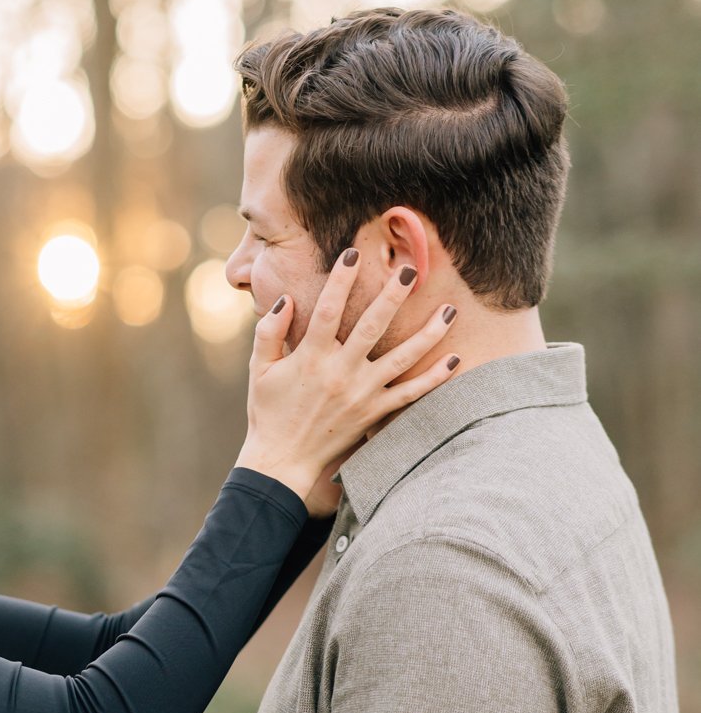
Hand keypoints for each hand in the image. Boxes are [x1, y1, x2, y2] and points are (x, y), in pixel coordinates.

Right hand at [238, 256, 458, 502]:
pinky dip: (433, 378)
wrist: (282, 459)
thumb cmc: (268, 411)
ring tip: (449, 310)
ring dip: (428, 333)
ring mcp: (361, 394)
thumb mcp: (260, 369)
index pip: (327, 309)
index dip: (340, 279)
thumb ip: (269, 332)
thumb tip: (287, 299)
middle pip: (372, 326)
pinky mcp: (373, 413)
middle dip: (392, 295)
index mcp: (310, 357)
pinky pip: (410, 394)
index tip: (353, 252)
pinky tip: (453, 358)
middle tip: (410, 270)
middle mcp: (339, 373)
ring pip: (402, 359)